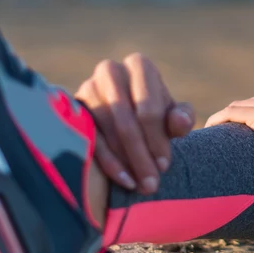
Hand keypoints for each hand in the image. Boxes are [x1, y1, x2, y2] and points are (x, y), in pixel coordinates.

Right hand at [75, 52, 194, 193]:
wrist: (127, 118)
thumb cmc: (155, 119)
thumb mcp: (172, 118)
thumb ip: (181, 119)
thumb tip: (179, 121)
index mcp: (139, 66)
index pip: (148, 107)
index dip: (157, 139)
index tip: (165, 166)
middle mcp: (110, 71)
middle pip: (125, 119)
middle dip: (140, 154)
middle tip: (151, 184)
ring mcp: (87, 88)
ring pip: (105, 128)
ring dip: (124, 160)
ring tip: (140, 186)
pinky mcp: (72, 108)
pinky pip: (87, 137)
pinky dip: (106, 161)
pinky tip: (122, 180)